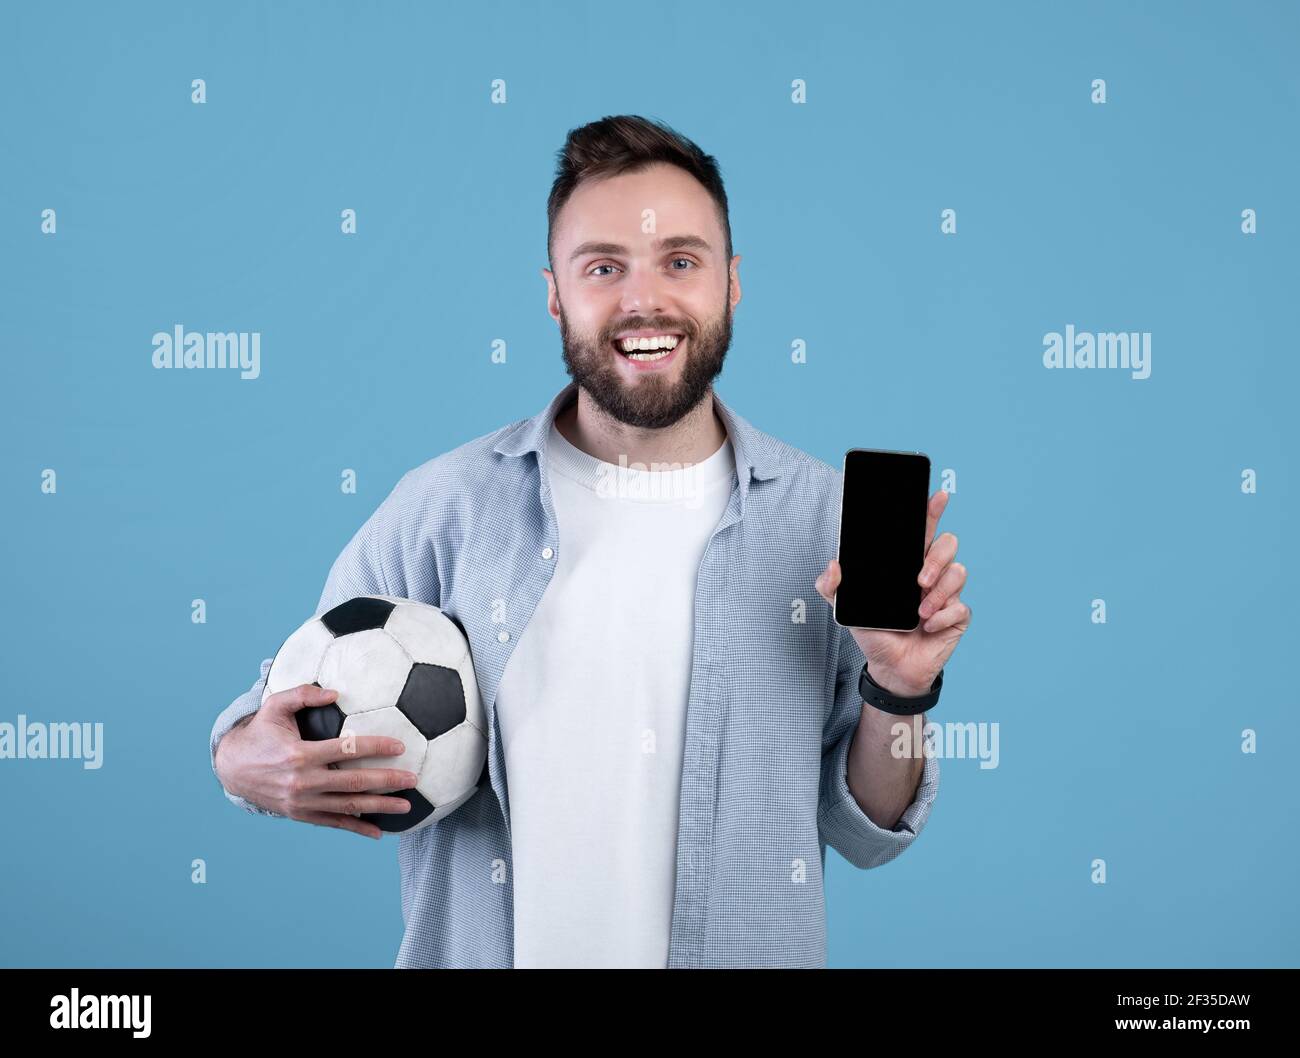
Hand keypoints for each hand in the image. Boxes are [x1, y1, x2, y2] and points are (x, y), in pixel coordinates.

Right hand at [214, 683, 420, 838]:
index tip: (399, 746)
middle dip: (387, 782)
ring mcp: (302, 802)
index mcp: (300, 754)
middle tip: (414, 779)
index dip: (375, 747)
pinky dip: (356, 828)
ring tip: (406, 807)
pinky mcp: (300, 814)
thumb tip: (336, 691)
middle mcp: (303, 781)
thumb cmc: (260, 732)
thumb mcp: (274, 706)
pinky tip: (378, 832)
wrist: (232, 768)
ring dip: (379, 808)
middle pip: (353, 782)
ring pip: (347, 806)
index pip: (346, 750)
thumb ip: (303, 694)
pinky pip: (333, 823)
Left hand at [815, 489, 970, 696]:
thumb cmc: (874, 632)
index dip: (932, 510)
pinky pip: (961, 607)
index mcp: (907, 564)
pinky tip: (928, 627)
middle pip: (947, 544)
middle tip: (918, 580)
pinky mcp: (957, 616)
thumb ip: (831, 586)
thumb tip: (833, 565)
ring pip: (959, 572)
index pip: (923, 530)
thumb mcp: (846, 609)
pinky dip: (943, 617)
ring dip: (939, 592)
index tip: (938, 495)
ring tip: (920, 611)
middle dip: (936, 557)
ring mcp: (946, 594)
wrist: (891, 668)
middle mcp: (930, 574)